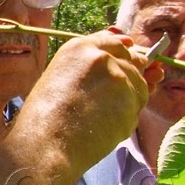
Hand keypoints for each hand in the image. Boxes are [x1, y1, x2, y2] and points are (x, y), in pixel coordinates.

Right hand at [7, 31, 151, 175]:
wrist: (46, 142)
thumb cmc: (45, 116)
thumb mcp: (59, 76)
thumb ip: (87, 66)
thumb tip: (114, 61)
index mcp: (79, 48)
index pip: (113, 41)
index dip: (125, 49)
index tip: (131, 54)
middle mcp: (102, 58)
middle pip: (132, 63)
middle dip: (133, 76)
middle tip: (118, 95)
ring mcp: (119, 79)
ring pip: (139, 87)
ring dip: (129, 101)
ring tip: (102, 117)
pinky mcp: (130, 103)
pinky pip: (136, 109)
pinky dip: (126, 119)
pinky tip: (104, 128)